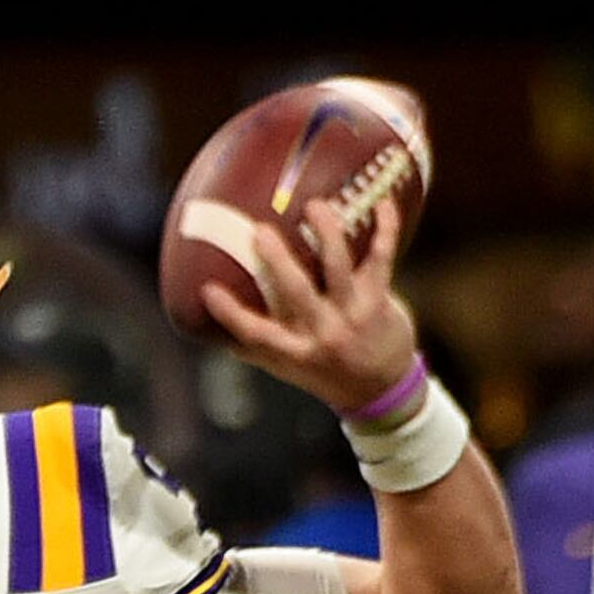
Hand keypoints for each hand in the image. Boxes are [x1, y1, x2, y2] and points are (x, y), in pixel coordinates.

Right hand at [197, 196, 420, 419]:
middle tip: (260, 230)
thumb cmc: (326, 373)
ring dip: (327, 231)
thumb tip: (208, 327)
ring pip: (338, 265)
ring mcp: (353, 314)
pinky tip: (384, 202)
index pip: (256, 333)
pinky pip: (382, 256)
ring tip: (315, 206)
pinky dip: (385, 228)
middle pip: (296, 291)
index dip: (230, 313)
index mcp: (296, 351)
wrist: (382, 391)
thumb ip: (254, 347)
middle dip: (277, 260)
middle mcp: (323, 332)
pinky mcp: (378, 299)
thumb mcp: (288, 367)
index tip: (208, 289)